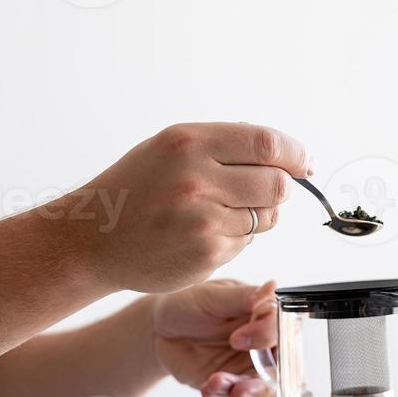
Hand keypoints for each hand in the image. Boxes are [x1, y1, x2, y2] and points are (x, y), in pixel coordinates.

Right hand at [63, 122, 311, 293]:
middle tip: (266, 189)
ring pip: (266, 216)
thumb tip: (281, 153)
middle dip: (281, 187)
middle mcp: (197, 178)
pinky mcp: (207, 253)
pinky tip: (204, 234)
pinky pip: (246, 242)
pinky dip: (236, 238)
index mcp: (189, 143)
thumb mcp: (169, 149)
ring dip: (258, 214)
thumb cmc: (135, 190)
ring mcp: (203, 219)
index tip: (305, 163)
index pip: (267, 144)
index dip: (295, 154)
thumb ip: (222, 146)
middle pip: (277, 183)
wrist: (93, 239)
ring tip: (222, 212)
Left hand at [153, 278, 277, 396]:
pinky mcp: (231, 385)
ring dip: (246, 392)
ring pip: (264, 388)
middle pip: (283, 366)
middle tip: (244, 383)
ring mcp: (248, 366)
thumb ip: (243, 297)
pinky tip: (208, 388)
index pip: (284, 328)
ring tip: (219, 384)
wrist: (159, 329)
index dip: (268, 336)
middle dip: (267, 378)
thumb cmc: (188, 303)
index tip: (238, 338)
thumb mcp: (212, 296)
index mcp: (264, 315)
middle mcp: (263, 343)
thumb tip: (272, 287)